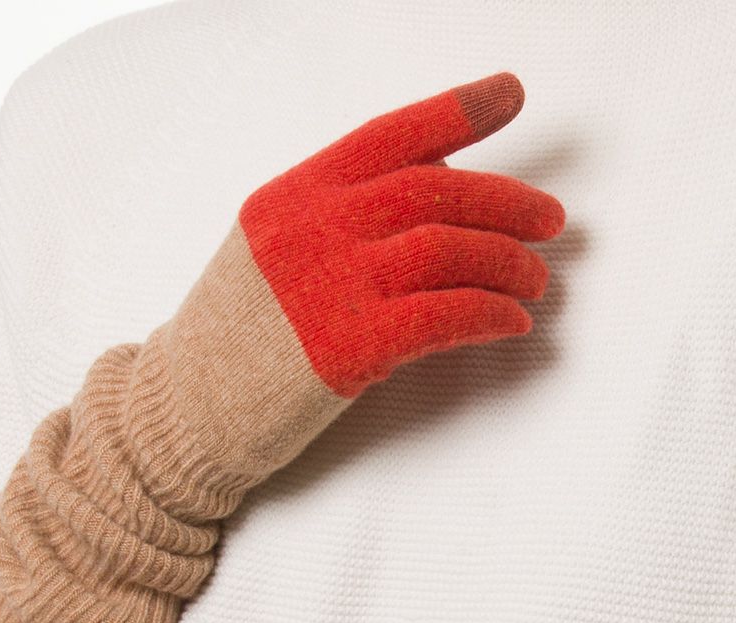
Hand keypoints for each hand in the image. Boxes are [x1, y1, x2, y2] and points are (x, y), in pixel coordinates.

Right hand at [169, 69, 565, 481]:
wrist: (184, 414)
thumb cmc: (228, 343)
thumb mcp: (268, 254)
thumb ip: (334, 223)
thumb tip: (427, 204)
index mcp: (295, 195)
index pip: (390, 136)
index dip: (458, 110)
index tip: (510, 95)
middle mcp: (315, 228)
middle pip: (435, 192)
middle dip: (507, 202)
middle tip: (551, 221)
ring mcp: (331, 285)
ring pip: (447, 250)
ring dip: (507, 264)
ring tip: (535, 282)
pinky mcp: (350, 346)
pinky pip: (444, 315)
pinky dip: (489, 315)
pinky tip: (511, 324)